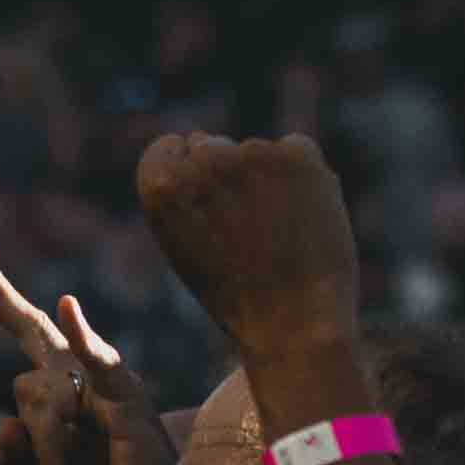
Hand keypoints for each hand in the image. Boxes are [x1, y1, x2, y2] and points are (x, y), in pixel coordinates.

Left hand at [0, 251, 167, 464]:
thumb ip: (12, 455)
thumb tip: (6, 425)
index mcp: (56, 388)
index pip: (25, 333)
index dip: (1, 298)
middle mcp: (76, 375)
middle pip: (30, 333)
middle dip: (1, 295)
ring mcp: (100, 381)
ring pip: (39, 391)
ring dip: (44, 446)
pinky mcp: (124, 396)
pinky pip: (97, 362)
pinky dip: (82, 336)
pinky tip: (67, 309)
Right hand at [131, 129, 363, 361]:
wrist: (293, 322)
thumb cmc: (235, 295)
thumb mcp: (184, 244)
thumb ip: (185, 193)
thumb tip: (202, 142)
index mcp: (161, 185)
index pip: (170, 148)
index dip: (189, 173)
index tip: (207, 202)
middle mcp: (202, 161)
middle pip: (213, 146)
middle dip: (228, 175)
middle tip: (248, 226)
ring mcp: (252, 154)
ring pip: (257, 152)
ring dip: (267, 178)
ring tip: (279, 231)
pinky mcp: (297, 157)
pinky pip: (297, 151)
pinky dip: (303, 177)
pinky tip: (304, 217)